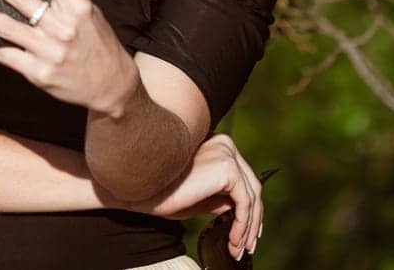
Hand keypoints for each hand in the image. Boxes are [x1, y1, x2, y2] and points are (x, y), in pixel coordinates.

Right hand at [115, 134, 264, 258]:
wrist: (140, 188)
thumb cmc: (159, 191)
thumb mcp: (196, 197)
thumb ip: (217, 199)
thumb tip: (233, 211)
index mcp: (215, 145)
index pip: (243, 178)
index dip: (250, 208)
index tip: (247, 231)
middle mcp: (224, 144)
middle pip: (252, 186)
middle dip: (253, 219)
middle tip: (247, 245)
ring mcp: (227, 153)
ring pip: (252, 195)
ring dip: (248, 227)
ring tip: (238, 248)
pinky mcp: (227, 167)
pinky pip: (245, 201)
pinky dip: (243, 224)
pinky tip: (233, 239)